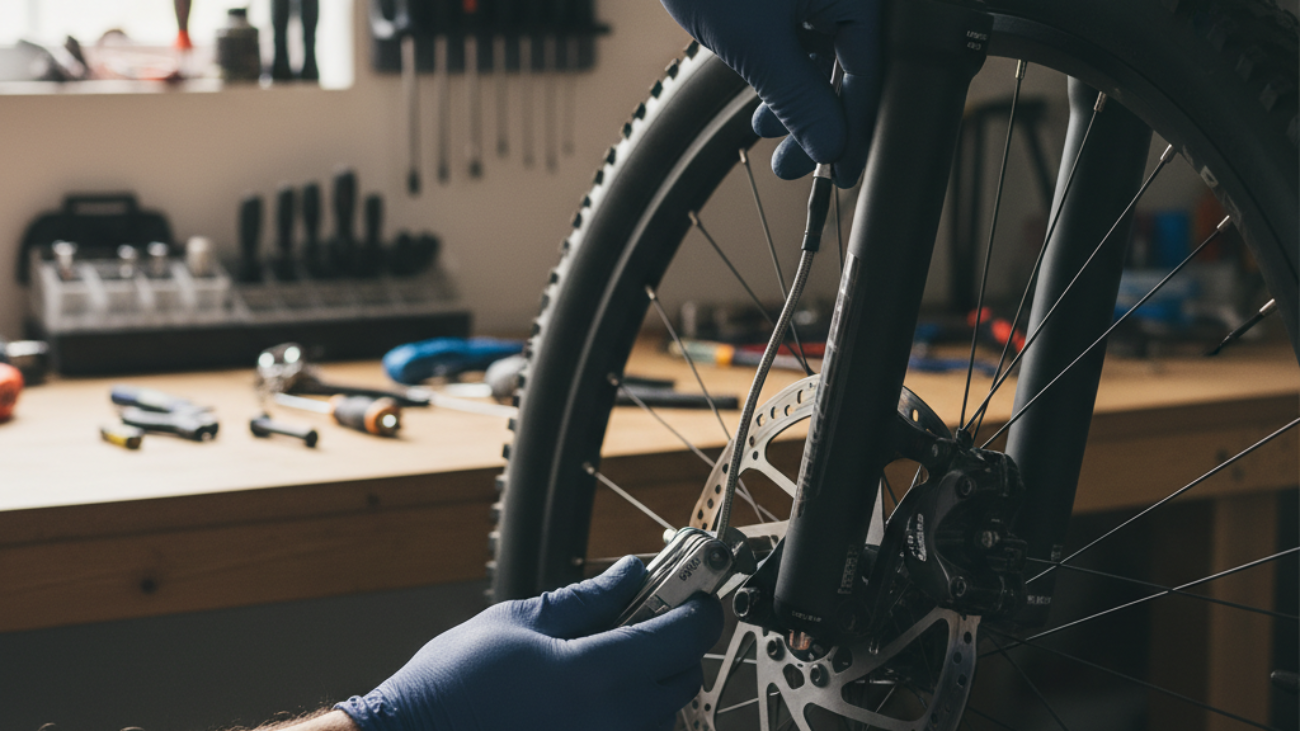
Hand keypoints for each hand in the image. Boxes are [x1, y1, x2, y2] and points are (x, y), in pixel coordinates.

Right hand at [335, 556, 723, 730]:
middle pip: (682, 679)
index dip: (699, 609)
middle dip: (677, 644)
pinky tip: (591, 693)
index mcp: (593, 675)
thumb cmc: (451, 687)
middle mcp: (609, 722)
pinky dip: (626, 711)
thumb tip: (630, 574)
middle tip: (651, 616)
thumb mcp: (519, 622)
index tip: (699, 592)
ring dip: (653, 680)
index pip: (680, 637)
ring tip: (610, 655)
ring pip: (661, 713)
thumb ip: (586, 598)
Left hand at [660, 0, 881, 187]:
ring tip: (764, 137)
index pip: (871, 71)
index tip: (844, 173)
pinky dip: (783, 75)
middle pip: (851, 68)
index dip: (855, 129)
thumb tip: (831, 148)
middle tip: (793, 167)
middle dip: (819, 122)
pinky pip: (801, 40)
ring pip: (822, 58)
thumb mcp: (757, 46)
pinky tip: (761, 108)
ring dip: (796, 103)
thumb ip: (799, 100)